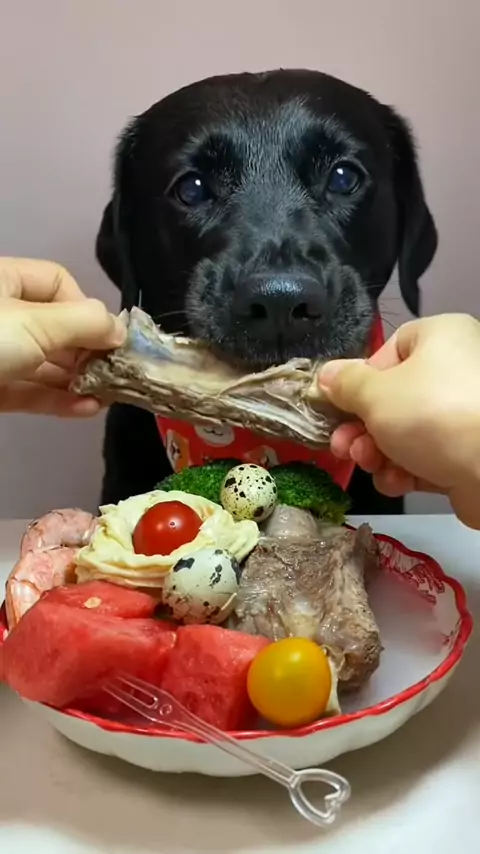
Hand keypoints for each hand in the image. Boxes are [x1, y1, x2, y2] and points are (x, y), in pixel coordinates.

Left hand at [0, 257, 124, 415]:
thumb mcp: (36, 324)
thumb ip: (85, 323)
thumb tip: (122, 331)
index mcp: (5, 281)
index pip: (58, 282)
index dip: (86, 307)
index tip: (105, 336)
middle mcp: (2, 315)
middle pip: (55, 328)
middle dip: (87, 351)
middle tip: (113, 371)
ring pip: (45, 364)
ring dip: (78, 380)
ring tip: (107, 394)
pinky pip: (30, 392)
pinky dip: (59, 400)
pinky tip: (87, 408)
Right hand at [319, 314, 479, 528]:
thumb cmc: (433, 415)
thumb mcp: (375, 394)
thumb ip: (345, 384)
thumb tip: (326, 375)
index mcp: (441, 337)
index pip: (390, 350)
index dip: (362, 379)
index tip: (343, 404)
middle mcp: (459, 369)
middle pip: (394, 397)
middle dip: (361, 427)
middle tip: (343, 446)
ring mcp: (467, 415)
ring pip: (406, 432)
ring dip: (378, 452)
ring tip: (369, 463)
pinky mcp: (470, 454)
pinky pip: (428, 457)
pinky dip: (407, 471)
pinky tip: (398, 481)